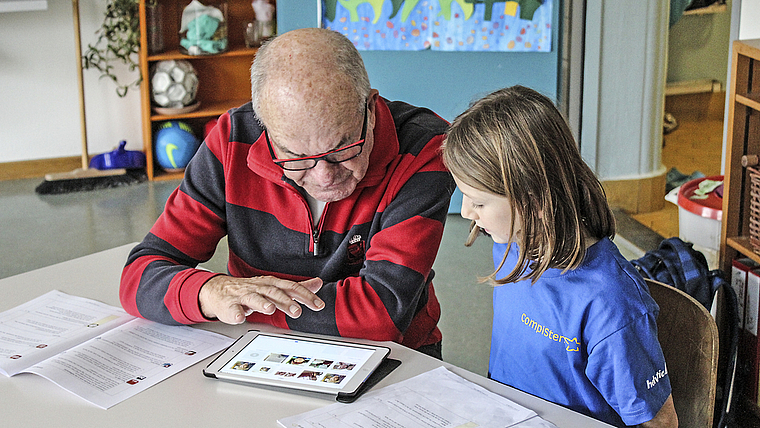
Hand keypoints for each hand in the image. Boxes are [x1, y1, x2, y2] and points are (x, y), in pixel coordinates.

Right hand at [199, 275, 323, 324]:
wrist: (220, 290)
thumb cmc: (251, 290)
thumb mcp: (275, 287)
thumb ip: (296, 288)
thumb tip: (318, 283)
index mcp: (272, 284)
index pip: (292, 288)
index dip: (306, 296)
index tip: (318, 305)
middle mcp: (260, 288)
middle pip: (274, 293)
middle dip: (286, 301)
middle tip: (297, 311)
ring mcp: (244, 296)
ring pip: (254, 298)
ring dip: (262, 303)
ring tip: (270, 309)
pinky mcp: (230, 305)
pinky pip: (233, 309)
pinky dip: (237, 313)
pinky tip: (241, 317)